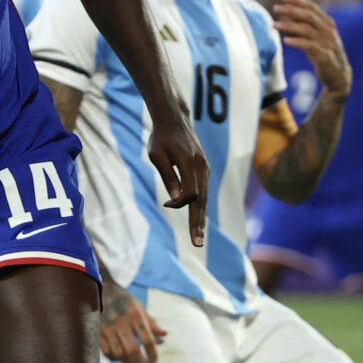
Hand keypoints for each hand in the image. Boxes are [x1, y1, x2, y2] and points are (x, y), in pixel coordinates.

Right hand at [100, 286, 167, 362]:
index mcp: (135, 316)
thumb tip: (164, 334)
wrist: (101, 290)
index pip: (147, 340)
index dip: (153, 354)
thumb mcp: (140, 307)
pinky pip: (107, 351)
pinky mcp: (98, 332)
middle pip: (133, 350)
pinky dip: (115, 358)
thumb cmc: (124, 300)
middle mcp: (122, 323)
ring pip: (119, 353)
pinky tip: (120, 359)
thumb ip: (151, 322)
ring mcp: (109, 329)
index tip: (154, 361)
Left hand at [148, 112, 207, 248]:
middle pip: (201, 200)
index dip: (179, 203)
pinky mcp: (204, 169)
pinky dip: (201, 206)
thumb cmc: (161, 137)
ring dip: (200, 218)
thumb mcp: (157, 155)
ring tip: (198, 237)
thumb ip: (167, 177)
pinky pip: (204, 191)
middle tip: (197, 243)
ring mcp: (205, 168)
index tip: (166, 204)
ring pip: (204, 198)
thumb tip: (174, 200)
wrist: (175, 119)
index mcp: (191, 163)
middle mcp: (202, 167)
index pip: (191, 193)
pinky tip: (198, 219)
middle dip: (197, 223)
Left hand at [271, 0, 350, 97]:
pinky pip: (309, 46)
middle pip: (309, 15)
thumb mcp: (315, 37)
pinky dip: (296, 42)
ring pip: (306, 29)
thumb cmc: (324, 53)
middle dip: (291, 10)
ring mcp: (328, 42)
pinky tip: (285, 40)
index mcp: (327, 23)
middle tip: (276, 8)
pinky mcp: (324, 55)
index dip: (298, 1)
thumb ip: (305, 25)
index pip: (312, 7)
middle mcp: (328, 30)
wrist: (338, 75)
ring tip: (274, 24)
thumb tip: (290, 12)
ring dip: (289, 25)